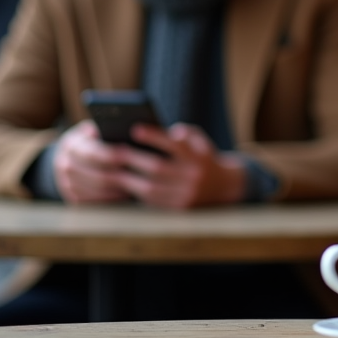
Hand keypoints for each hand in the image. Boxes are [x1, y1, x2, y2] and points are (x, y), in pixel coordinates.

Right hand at [53, 120, 132, 203]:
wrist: (68, 156)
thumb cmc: (91, 140)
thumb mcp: (94, 129)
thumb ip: (106, 129)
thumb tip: (127, 128)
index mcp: (72, 146)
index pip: (93, 154)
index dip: (113, 155)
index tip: (131, 155)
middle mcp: (65, 166)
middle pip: (97, 176)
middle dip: (120, 176)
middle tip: (140, 175)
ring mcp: (66, 183)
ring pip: (96, 191)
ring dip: (118, 190)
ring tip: (137, 186)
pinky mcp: (72, 197)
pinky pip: (94, 203)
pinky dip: (111, 200)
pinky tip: (125, 195)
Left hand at [114, 123, 247, 208]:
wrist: (224, 186)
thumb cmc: (203, 157)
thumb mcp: (200, 140)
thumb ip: (184, 133)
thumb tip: (165, 131)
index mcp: (198, 156)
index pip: (175, 144)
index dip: (155, 137)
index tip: (135, 129)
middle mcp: (193, 175)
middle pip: (158, 167)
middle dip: (133, 159)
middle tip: (113, 152)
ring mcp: (186, 193)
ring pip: (151, 188)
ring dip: (129, 179)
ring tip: (113, 170)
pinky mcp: (179, 208)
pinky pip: (153, 201)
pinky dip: (137, 192)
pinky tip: (125, 185)